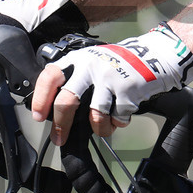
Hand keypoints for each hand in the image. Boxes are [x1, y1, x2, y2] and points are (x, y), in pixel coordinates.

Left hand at [31, 23, 192, 143]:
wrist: (153, 55)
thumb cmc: (118, 63)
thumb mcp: (91, 62)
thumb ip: (74, 79)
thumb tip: (54, 110)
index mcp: (78, 60)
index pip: (50, 77)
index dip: (40, 98)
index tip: (39, 116)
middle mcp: (91, 67)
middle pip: (67, 102)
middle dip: (61, 126)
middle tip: (60, 138)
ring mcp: (110, 78)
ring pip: (94, 116)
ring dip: (98, 128)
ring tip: (102, 129)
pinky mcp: (128, 89)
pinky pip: (117, 118)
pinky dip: (118, 123)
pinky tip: (120, 117)